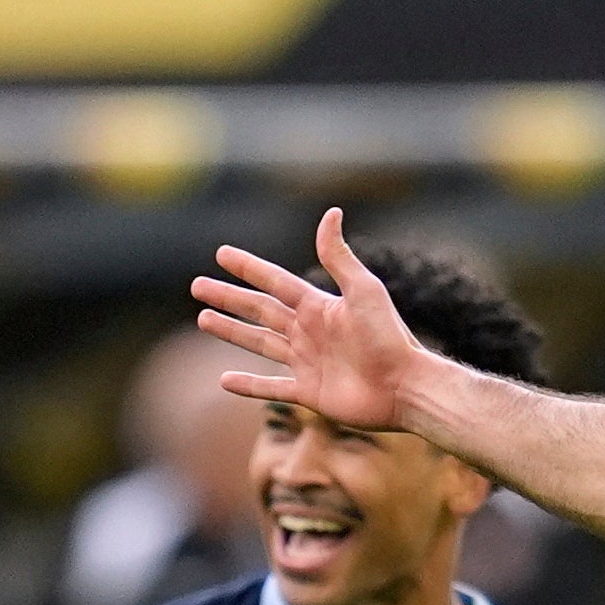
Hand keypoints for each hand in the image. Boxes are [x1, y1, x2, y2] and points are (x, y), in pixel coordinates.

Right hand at [193, 209, 432, 431]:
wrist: (407, 387)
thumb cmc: (390, 338)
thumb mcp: (364, 291)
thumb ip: (340, 256)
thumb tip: (330, 212)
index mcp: (319, 306)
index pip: (274, 282)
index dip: (248, 268)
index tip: (221, 254)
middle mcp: (310, 332)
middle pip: (260, 310)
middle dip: (229, 298)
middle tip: (197, 286)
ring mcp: (308, 363)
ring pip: (260, 344)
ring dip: (231, 332)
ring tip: (203, 320)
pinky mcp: (311, 393)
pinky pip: (272, 389)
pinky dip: (248, 385)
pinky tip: (224, 380)